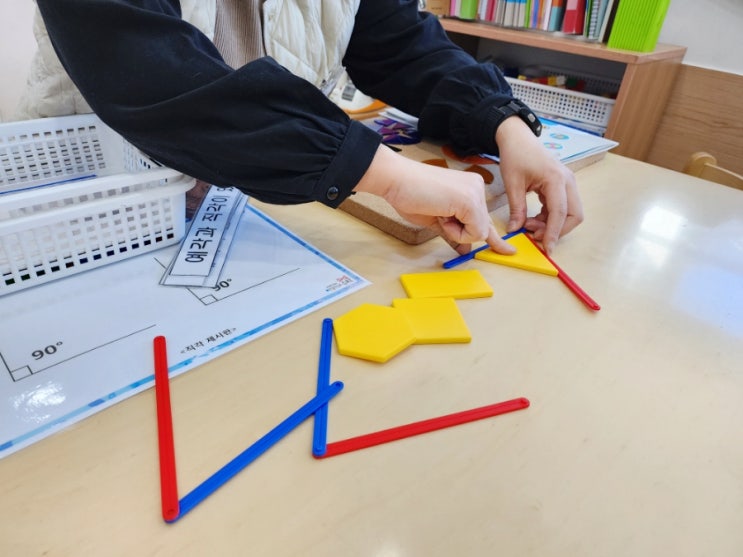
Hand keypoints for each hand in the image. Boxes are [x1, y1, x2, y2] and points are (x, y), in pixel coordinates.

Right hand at [354, 145, 515, 254]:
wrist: (396, 180)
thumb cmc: (410, 196)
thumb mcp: (436, 220)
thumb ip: (453, 233)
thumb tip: (465, 251)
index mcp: (470, 188)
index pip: (484, 219)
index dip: (495, 239)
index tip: (507, 250)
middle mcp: (477, 188)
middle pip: (482, 229)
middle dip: (459, 232)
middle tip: (439, 215)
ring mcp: (475, 193)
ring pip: (479, 233)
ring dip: (456, 232)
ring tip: (437, 212)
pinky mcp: (470, 201)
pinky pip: (473, 233)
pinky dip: (455, 232)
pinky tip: (441, 214)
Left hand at [496, 117, 583, 253]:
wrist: (518, 139)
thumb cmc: (516, 155)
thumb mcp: (512, 183)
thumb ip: (516, 208)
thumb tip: (515, 229)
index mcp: (555, 179)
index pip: (560, 212)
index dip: (554, 233)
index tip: (547, 249)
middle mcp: (567, 181)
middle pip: (574, 215)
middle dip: (557, 230)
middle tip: (534, 235)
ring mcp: (567, 184)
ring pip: (570, 213)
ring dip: (552, 225)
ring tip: (528, 225)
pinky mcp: (562, 186)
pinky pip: (562, 208)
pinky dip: (550, 218)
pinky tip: (533, 219)